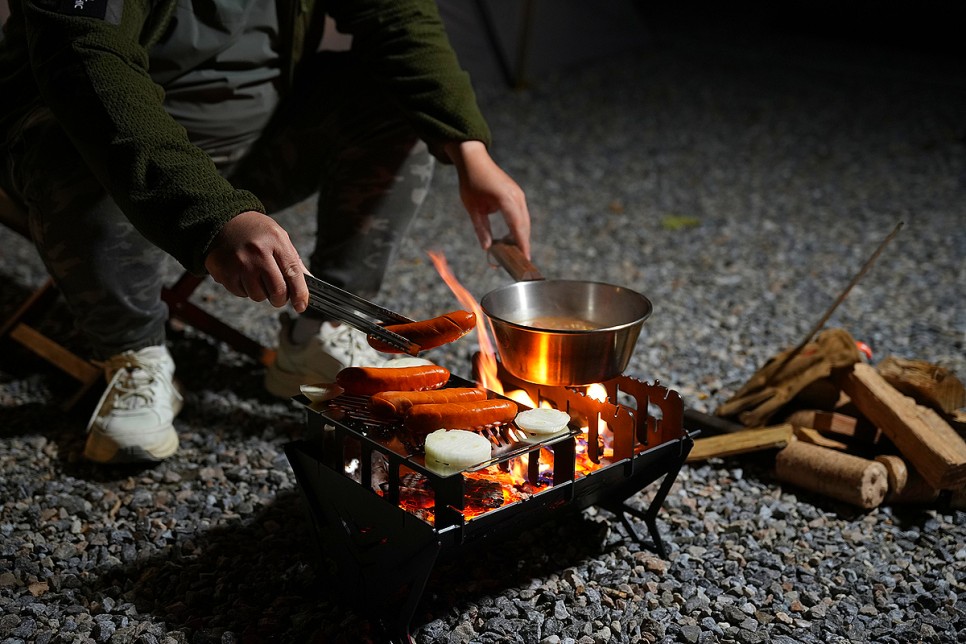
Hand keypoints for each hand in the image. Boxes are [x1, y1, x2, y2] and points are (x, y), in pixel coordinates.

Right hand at [203, 211, 309, 311]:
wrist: (223, 222)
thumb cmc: (255, 232)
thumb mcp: (278, 237)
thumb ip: (293, 260)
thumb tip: (308, 282)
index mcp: (276, 241)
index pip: (293, 273)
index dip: (300, 293)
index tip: (301, 305)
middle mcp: (258, 252)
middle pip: (277, 290)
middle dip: (280, 299)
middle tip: (278, 296)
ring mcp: (241, 263)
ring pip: (259, 296)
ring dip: (261, 293)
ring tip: (257, 278)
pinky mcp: (226, 273)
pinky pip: (242, 294)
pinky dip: (245, 290)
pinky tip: (243, 276)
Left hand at [445, 140, 530, 258]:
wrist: (474, 160)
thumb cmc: (471, 182)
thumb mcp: (472, 208)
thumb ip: (480, 228)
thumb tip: (487, 248)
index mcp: (506, 200)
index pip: (517, 227)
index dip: (522, 244)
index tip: (525, 258)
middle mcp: (517, 197)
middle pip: (524, 226)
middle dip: (523, 243)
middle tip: (520, 261)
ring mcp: (518, 195)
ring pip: (524, 221)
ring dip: (520, 236)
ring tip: (515, 252)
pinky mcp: (516, 194)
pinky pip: (521, 214)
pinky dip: (518, 227)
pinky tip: (511, 237)